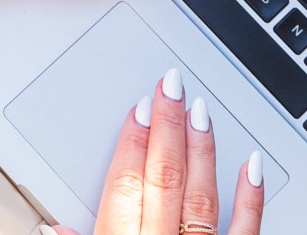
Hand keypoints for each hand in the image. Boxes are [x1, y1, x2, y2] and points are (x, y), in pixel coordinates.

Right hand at [48, 69, 265, 234]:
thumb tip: (54, 228)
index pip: (124, 185)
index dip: (132, 142)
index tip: (140, 107)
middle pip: (163, 177)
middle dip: (166, 126)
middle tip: (170, 86)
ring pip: (200, 194)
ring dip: (200, 148)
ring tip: (199, 110)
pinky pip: (246, 229)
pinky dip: (250, 196)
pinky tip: (251, 164)